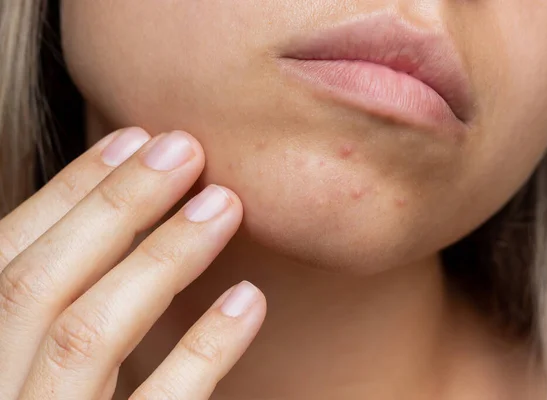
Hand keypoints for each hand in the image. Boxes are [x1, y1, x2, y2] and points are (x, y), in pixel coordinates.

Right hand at [0, 128, 266, 398]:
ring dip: (161, 256)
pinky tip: (248, 298)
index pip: (6, 260)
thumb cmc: (67, 399)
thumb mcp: (39, 361)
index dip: (68, 192)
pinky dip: (203, 350)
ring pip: (86, 336)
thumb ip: (60, 306)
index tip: (133, 138)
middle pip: (38, 285)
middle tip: (186, 148)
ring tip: (224, 203)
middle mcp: (0, 391)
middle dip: (115, 206)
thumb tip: (116, 213)